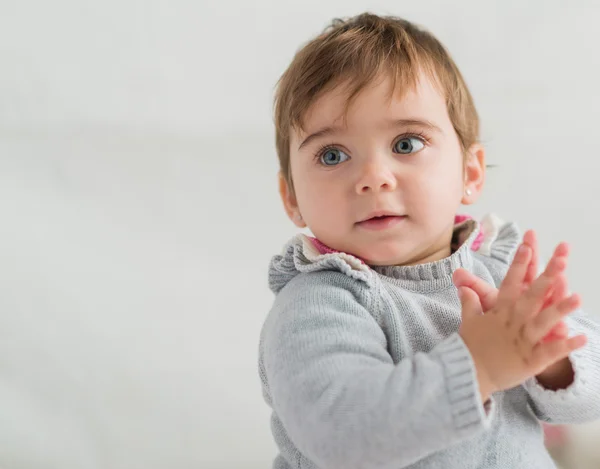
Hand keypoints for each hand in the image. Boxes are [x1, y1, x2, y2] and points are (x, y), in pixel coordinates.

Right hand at [458, 242, 586, 401]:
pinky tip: (582, 338)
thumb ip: (470, 302)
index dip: (518, 265)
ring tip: (578, 297)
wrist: (468, 373)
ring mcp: (522, 340)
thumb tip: (462, 285)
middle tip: (561, 260)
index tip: (526, 247)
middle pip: (531, 296)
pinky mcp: (529, 360)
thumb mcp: (469, 321)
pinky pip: (550, 352)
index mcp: (499, 312)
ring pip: (544, 321)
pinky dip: (566, 346)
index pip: (510, 283)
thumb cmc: (470, 347)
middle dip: (546, 277)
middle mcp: (512, 322)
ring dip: (561, 309)